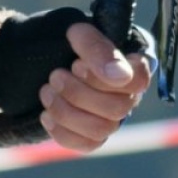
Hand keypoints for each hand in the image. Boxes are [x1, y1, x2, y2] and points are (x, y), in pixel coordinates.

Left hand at [38, 23, 154, 151]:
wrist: (39, 58)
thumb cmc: (65, 42)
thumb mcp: (76, 32)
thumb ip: (97, 47)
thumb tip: (118, 75)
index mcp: (131, 68)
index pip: (138, 81)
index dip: (104, 77)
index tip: (77, 64)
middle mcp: (127, 96)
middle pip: (117, 109)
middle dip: (78, 92)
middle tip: (55, 76)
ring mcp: (111, 118)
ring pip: (101, 129)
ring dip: (66, 111)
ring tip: (47, 91)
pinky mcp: (92, 135)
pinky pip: (87, 145)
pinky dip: (62, 131)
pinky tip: (46, 114)